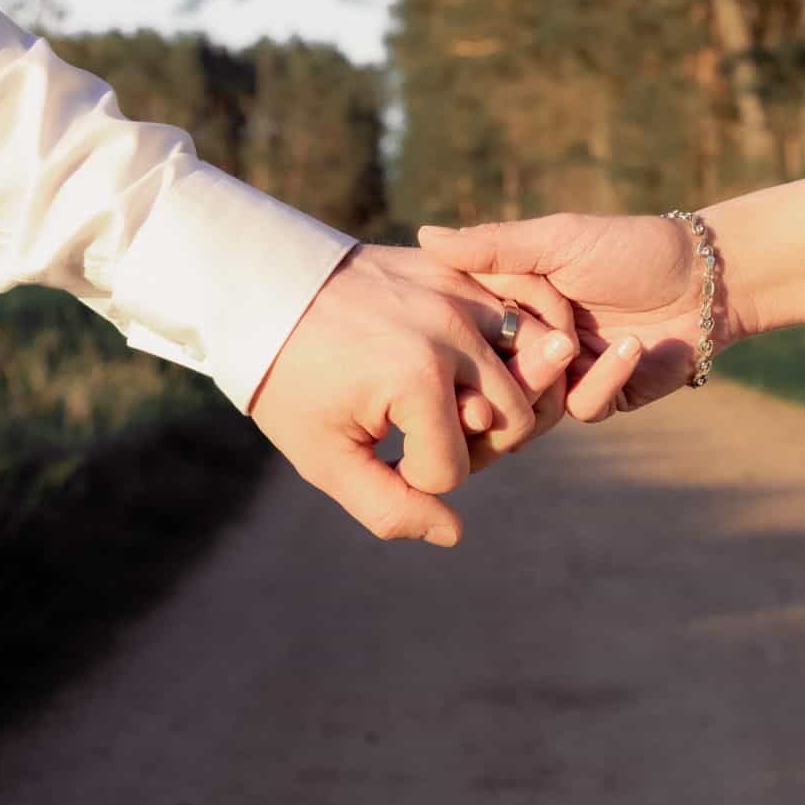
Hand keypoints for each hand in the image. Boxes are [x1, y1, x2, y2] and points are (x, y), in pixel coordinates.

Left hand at [249, 244, 579, 545]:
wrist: (267, 291)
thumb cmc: (291, 380)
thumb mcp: (324, 457)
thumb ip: (388, 507)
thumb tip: (453, 532)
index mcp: (418, 379)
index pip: (453, 470)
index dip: (415, 479)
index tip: (374, 453)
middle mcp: (453, 331)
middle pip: (513, 422)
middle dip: (473, 445)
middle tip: (421, 435)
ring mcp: (462, 293)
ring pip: (537, 364)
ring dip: (505, 397)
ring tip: (456, 402)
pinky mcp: (461, 272)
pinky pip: (523, 313)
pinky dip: (515, 345)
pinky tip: (477, 364)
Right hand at [418, 214, 717, 417]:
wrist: (706, 276)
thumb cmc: (629, 247)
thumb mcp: (556, 240)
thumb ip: (493, 247)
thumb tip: (423, 236)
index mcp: (509, 304)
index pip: (463, 331)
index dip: (459, 335)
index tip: (459, 329)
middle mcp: (528, 343)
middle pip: (490, 377)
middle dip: (506, 363)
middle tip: (526, 343)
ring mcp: (564, 373)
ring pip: (531, 401)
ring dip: (553, 373)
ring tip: (577, 341)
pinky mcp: (603, 396)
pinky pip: (583, 407)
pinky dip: (605, 377)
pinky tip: (631, 345)